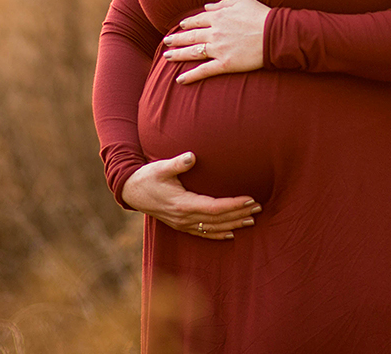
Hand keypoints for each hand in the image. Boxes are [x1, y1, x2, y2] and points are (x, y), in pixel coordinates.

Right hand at [120, 152, 261, 238]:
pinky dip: (218, 234)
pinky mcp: (180, 225)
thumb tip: (192, 156)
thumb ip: (178, 163)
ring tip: (251, 220)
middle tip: (258, 208)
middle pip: (218, 220)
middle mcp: (184, 218)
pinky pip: (203, 234)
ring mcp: (182, 224)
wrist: (131, 191)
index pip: (214, 208)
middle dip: (239, 214)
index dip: (234, 205)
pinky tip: (230, 234)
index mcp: (182, 204)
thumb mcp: (161, 167)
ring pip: (213, 228)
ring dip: (233, 224)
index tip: (250, 200)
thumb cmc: (148, 177)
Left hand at [161, 0, 267, 83]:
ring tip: (166, 57)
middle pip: (190, 36)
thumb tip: (207, 6)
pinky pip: (204, 70)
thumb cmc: (261, 15)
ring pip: (193, 52)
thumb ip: (222, 3)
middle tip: (166, 42)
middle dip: (176, 39)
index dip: (187, 23)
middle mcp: (214, 32)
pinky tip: (180, 80)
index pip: (197, 20)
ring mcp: (218, 49)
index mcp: (218, 16)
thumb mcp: (242, 1)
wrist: (275, 33)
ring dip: (178, 55)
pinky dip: (191, 76)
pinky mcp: (225, 63)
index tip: (180, 26)